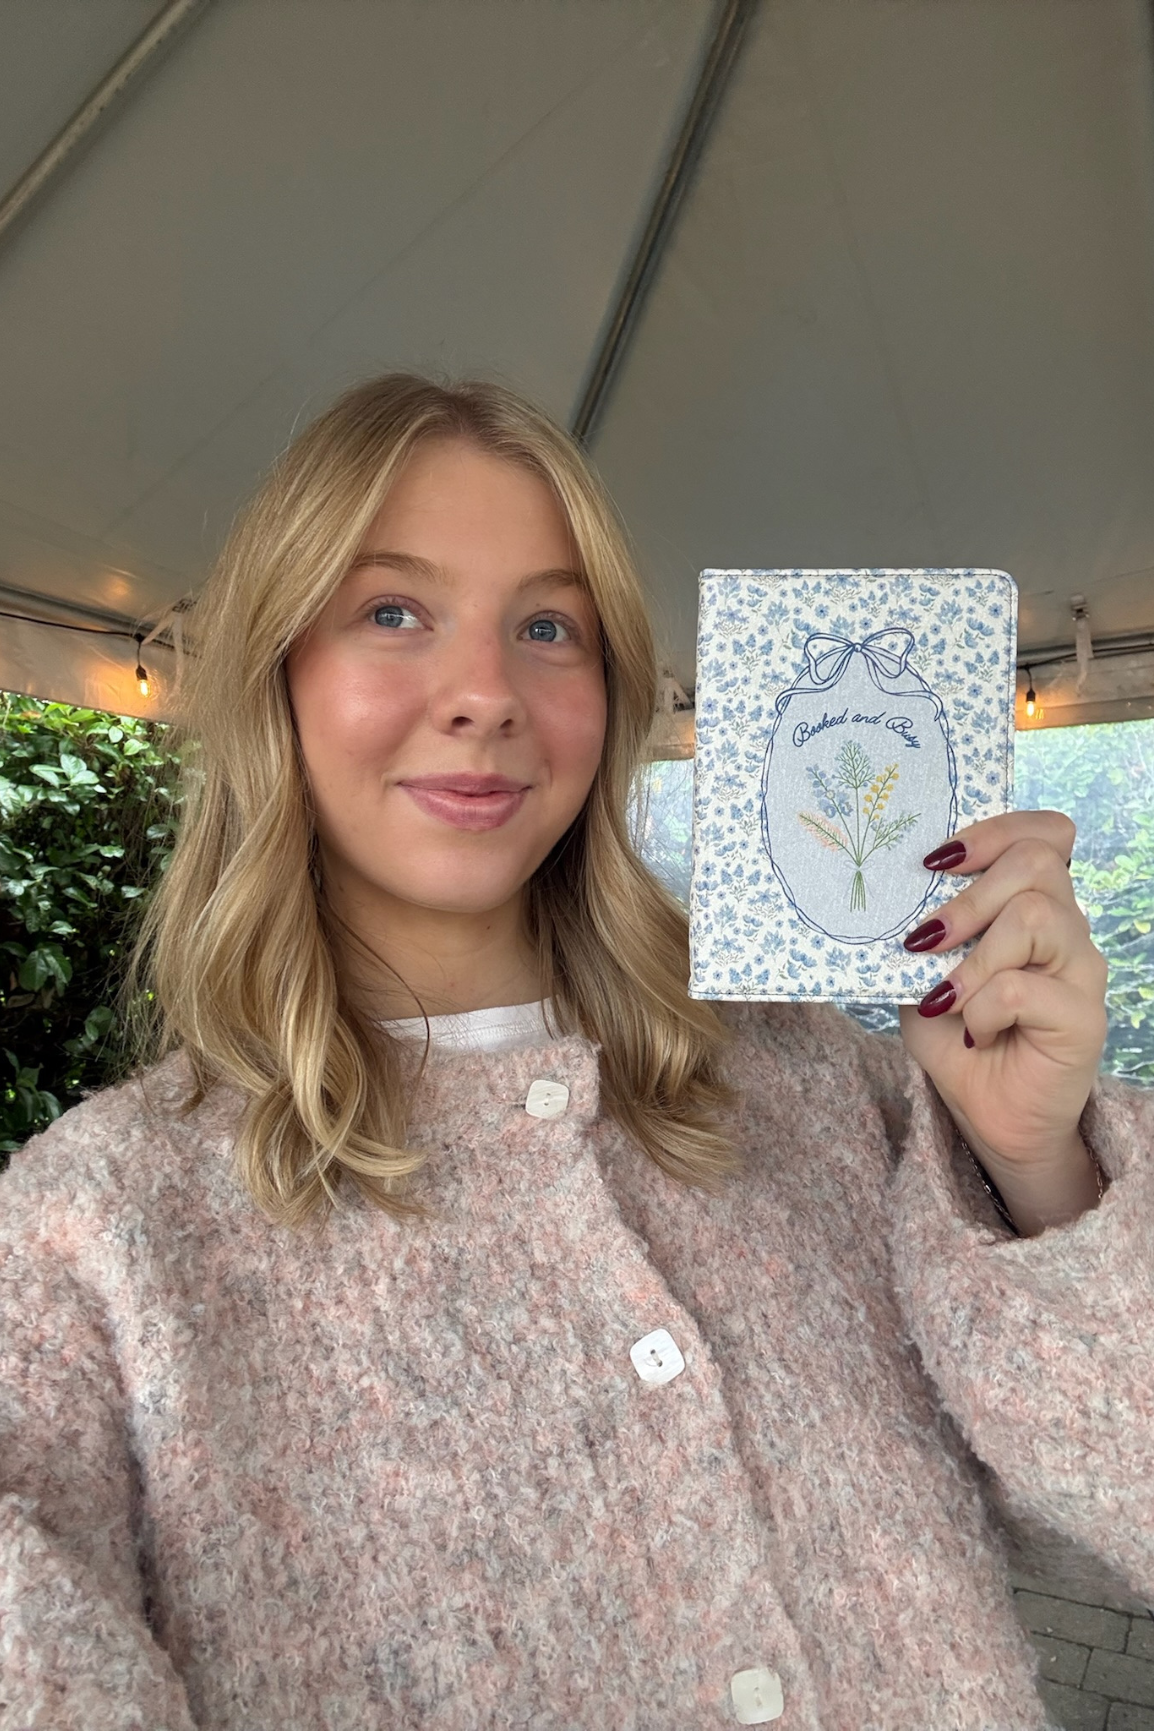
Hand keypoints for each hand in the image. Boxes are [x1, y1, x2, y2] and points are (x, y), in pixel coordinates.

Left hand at [897, 811, 1107, 1200]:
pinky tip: (976, 1031)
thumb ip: (919, 931)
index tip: (935, 861)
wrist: (989, 1114)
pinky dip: (983, 1007)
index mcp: (1034, 904)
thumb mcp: (922, 973)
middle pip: (1038, 862)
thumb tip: (886, 895)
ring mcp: (1081, 969)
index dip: (995, 830)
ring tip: (946, 996)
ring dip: (974, 956)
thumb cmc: (958, 1035)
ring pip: (1036, 916)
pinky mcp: (1084, 1016)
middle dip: (968, 897)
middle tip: (925, 941)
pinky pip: (1024, 986)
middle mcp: (1067, 927)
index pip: (1046, 833)